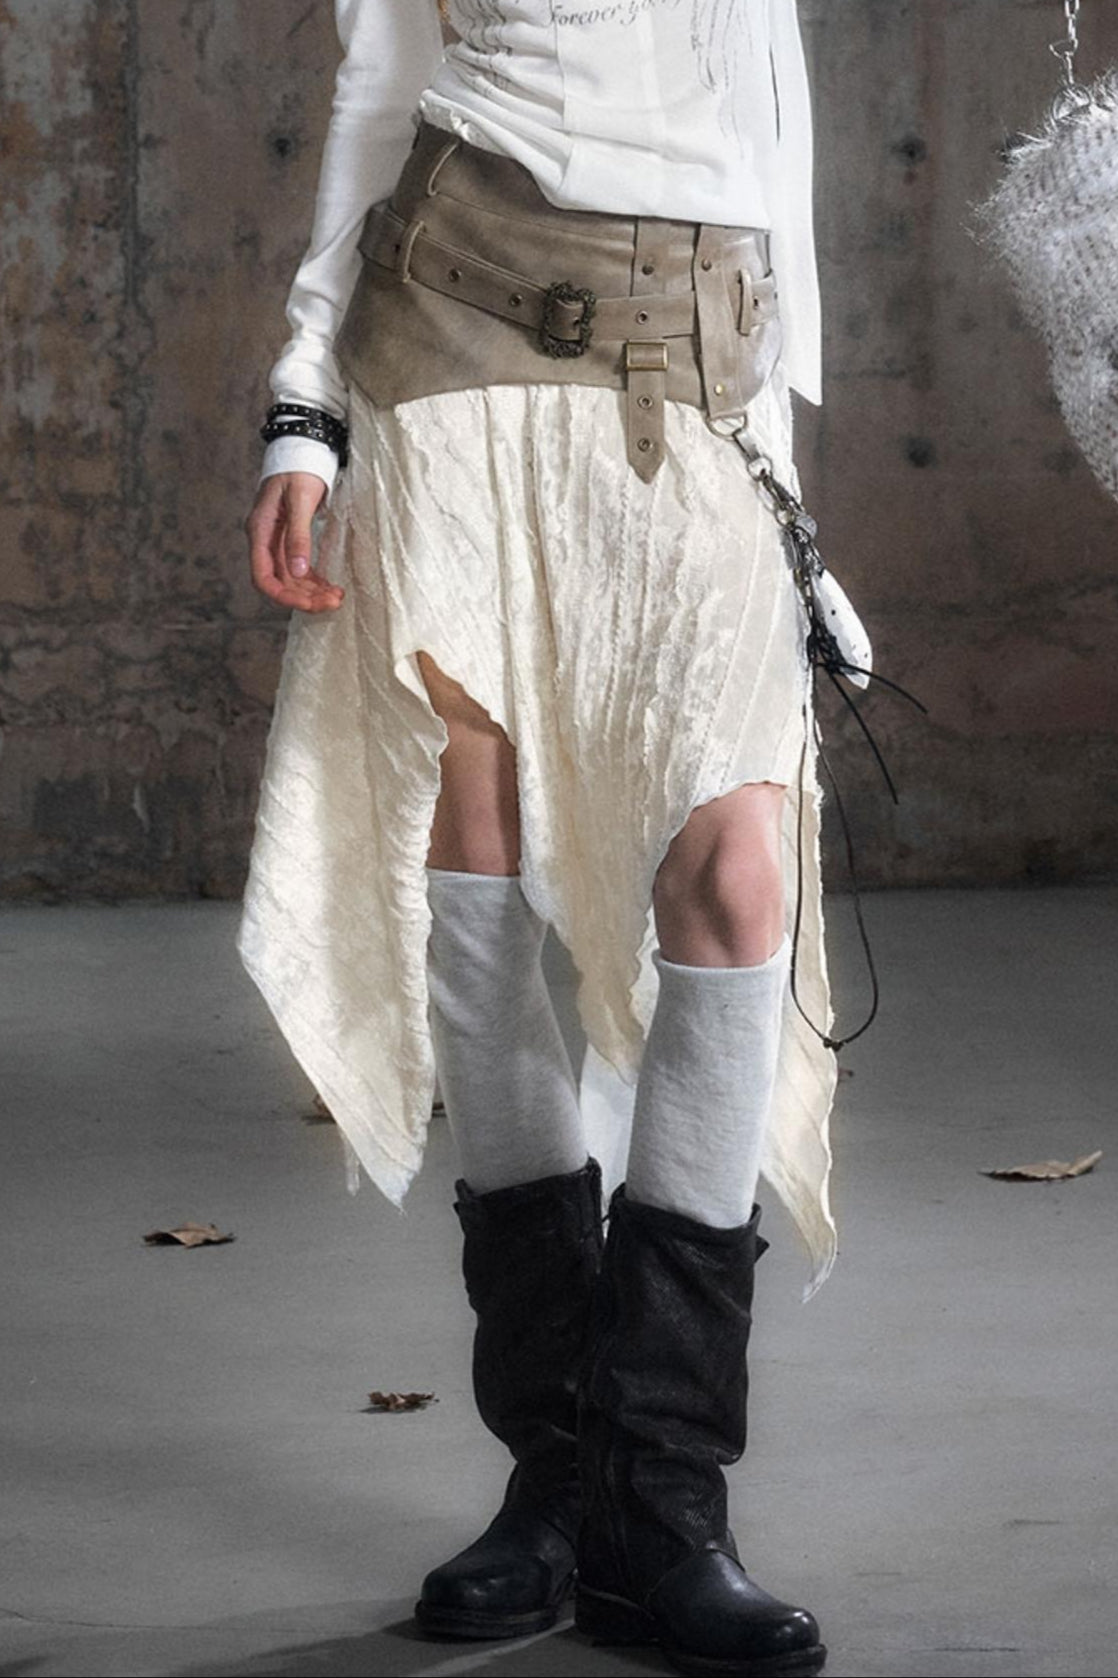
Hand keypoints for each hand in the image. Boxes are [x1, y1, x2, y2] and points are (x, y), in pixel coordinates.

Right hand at [245, 472, 344, 612]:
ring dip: (312, 591)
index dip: (284, 595)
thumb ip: (298, 536)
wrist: (302, 448)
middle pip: (280, 581)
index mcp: (260, 531)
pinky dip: (314, 580)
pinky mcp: (290, 538)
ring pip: (291, 577)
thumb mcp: (300, 501)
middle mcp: (265, 540)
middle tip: (334, 603)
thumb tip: (298, 571)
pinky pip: (300, 567)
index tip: (309, 604)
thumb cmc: (298, 469)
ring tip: (337, 597)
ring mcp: (277, 540)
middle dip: (305, 596)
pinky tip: (331, 587)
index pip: (263, 577)